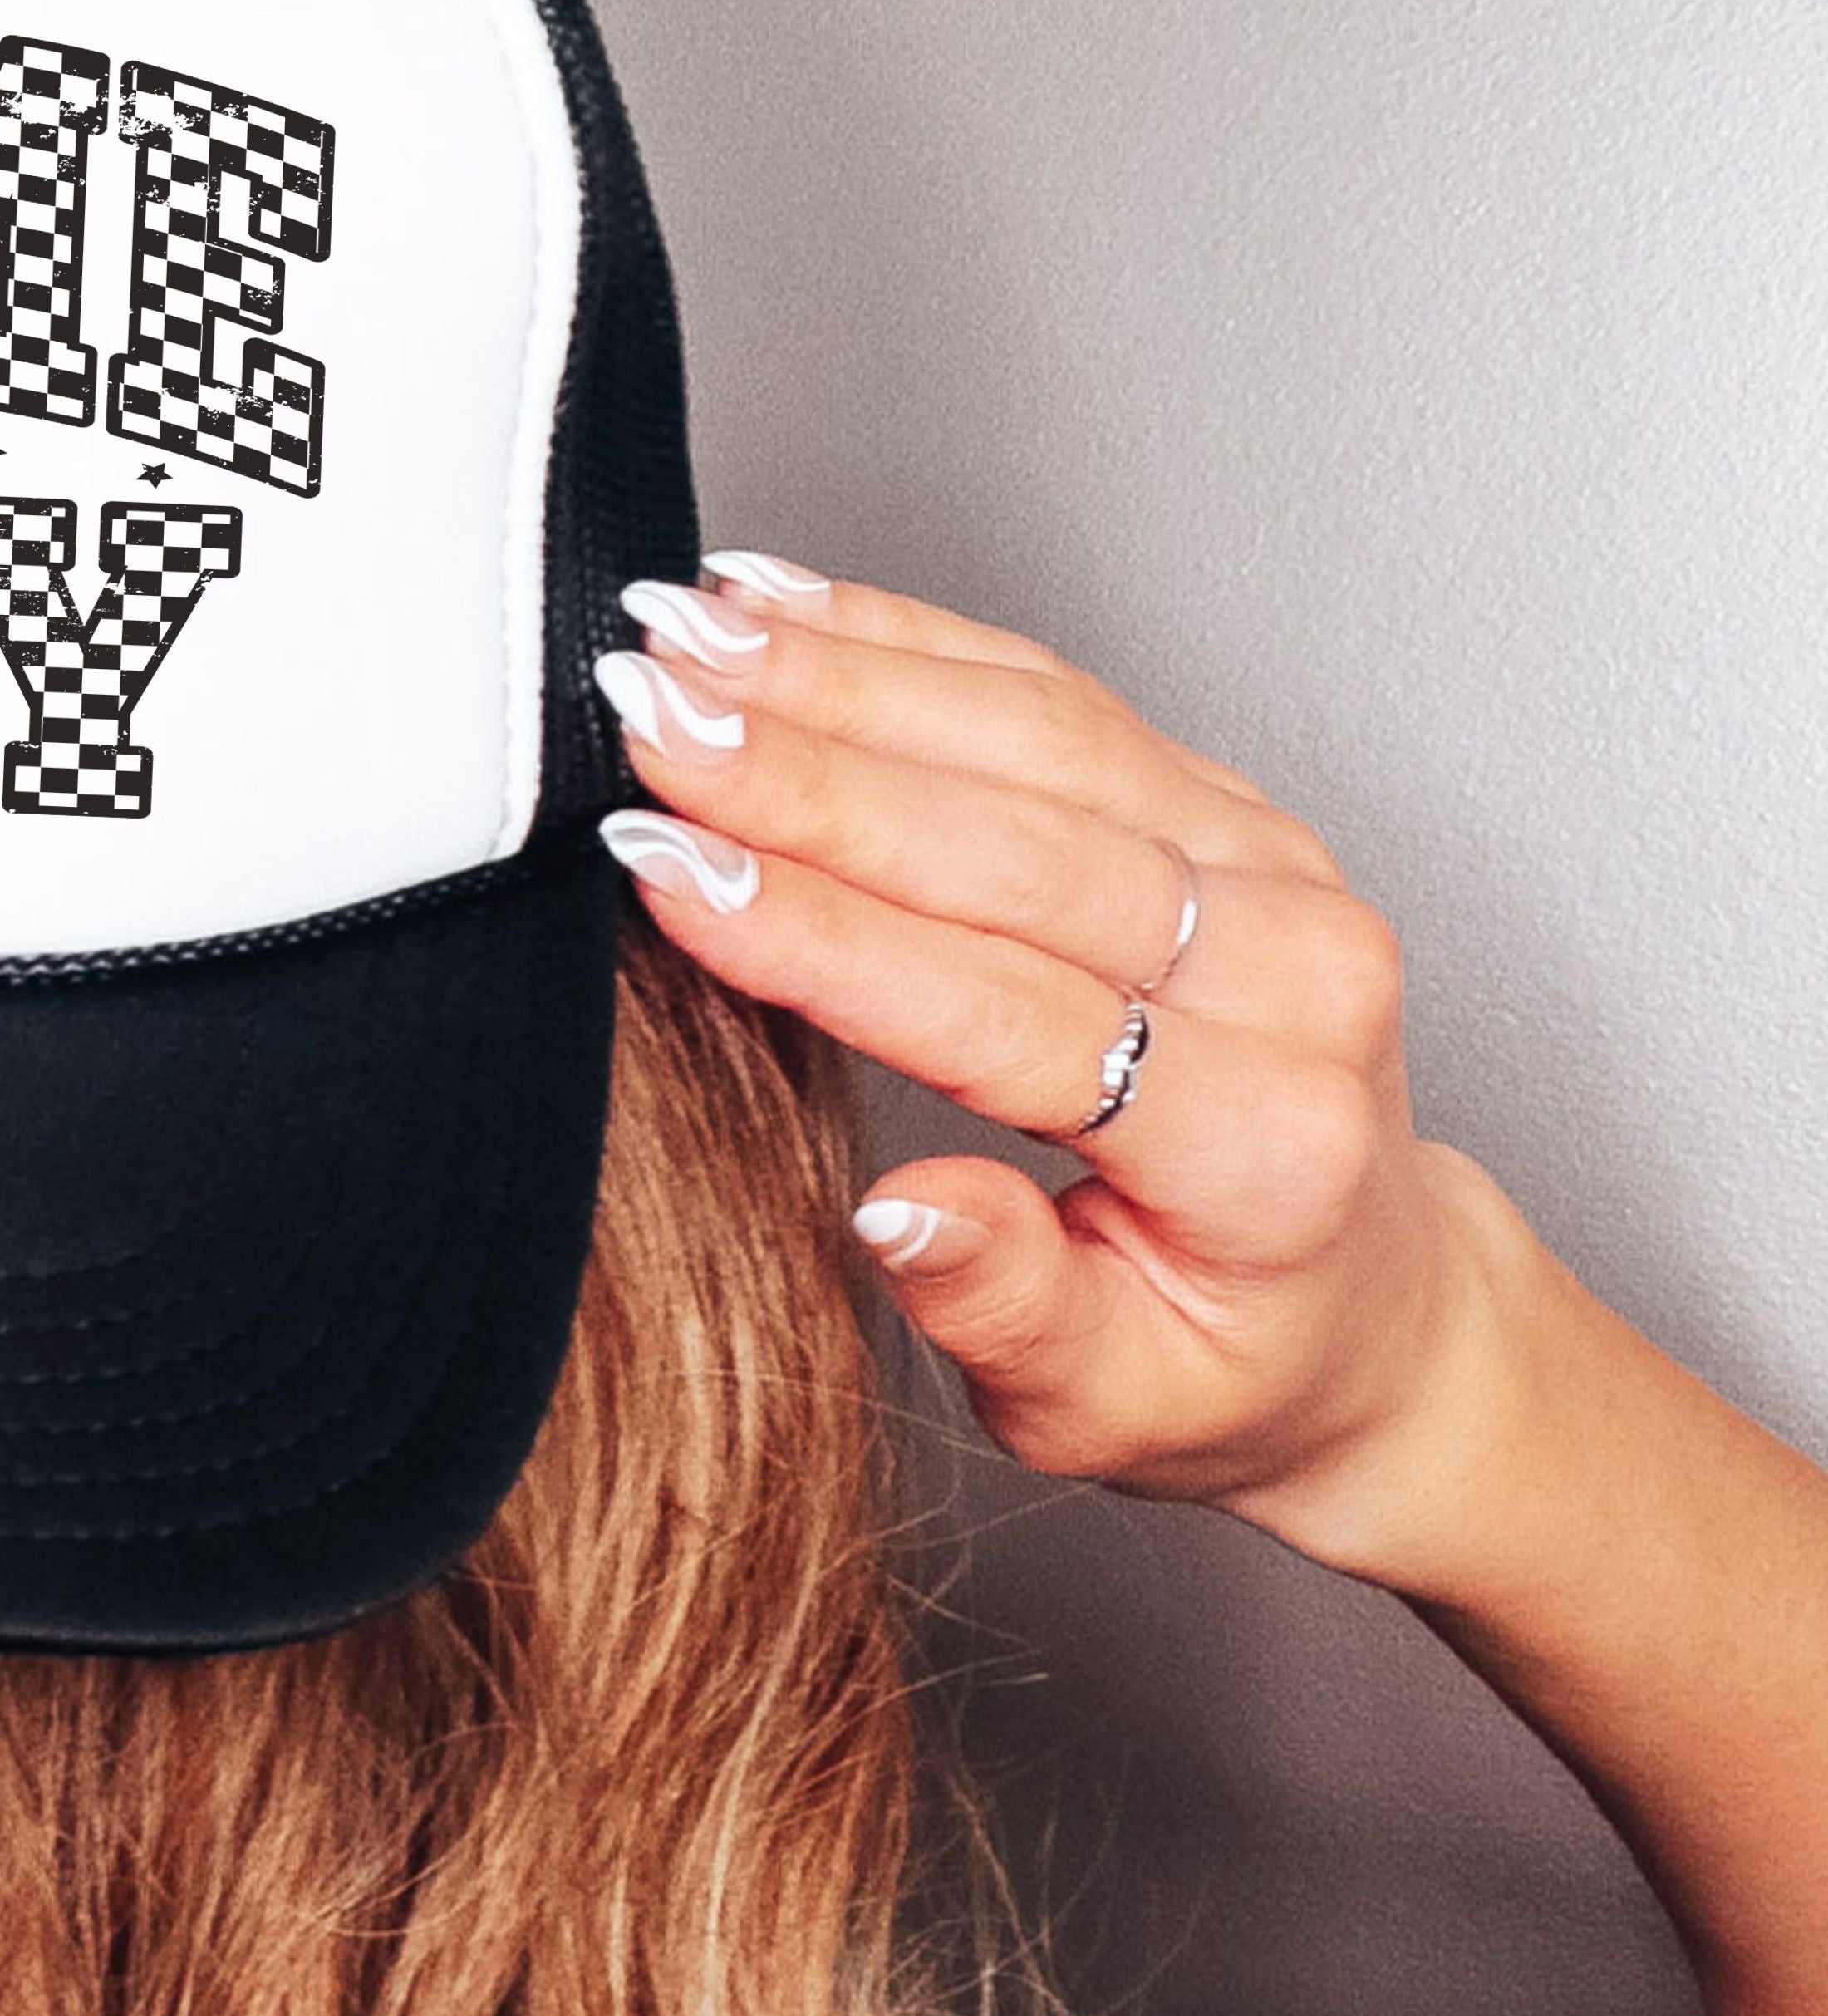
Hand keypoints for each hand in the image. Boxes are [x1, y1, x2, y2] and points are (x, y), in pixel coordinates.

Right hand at [591, 556, 1508, 1574]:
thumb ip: (1004, 1308)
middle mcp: (1293, 972)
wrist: (1367, 1301)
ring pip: (1034, 736)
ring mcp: (1267, 868)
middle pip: (1020, 843)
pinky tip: (783, 609)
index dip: (827, 937)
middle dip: (809, 770)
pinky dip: (907, 642)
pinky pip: (1054, 696)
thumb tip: (897, 1212)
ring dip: (842, 674)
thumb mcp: (1102, 1407)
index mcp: (1265, 1139)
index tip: (674, 873)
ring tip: (682, 640)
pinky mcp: (1221, 807)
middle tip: (647, 716)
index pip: (1008, 1011)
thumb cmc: (1224, 1365)